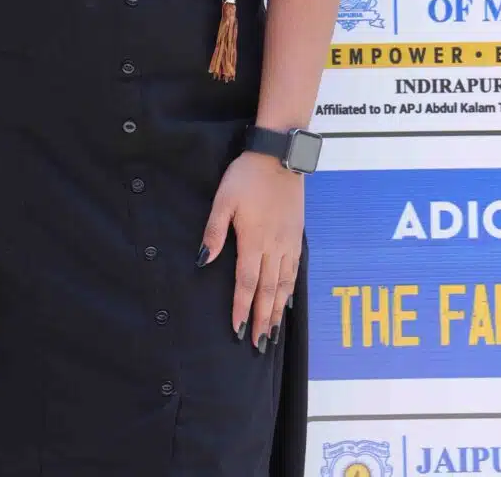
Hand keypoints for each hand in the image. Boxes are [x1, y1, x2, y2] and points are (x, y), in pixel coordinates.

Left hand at [198, 150, 302, 349]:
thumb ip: (214, 231)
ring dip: (277, 310)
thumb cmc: (247, 176)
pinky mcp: (296, 235)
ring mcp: (288, 242)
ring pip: (284, 284)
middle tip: (258, 343)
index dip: (242, 308)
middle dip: (262, 318)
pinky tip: (287, 300)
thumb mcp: (224, 199)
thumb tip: (203, 260)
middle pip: (267, 290)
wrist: (280, 156)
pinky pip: (295, 269)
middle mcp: (274, 246)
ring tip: (273, 331)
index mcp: (254, 240)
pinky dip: (290, 289)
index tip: (238, 330)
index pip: (246, 282)